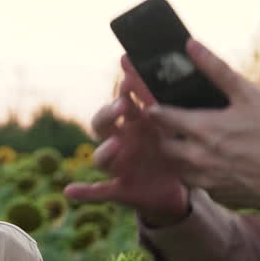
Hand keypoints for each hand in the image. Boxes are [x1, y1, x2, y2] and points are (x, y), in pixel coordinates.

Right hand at [64, 55, 190, 226]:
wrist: (175, 189)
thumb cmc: (173, 151)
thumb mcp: (175, 127)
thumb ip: (172, 105)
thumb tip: (188, 69)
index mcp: (134, 123)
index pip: (123, 99)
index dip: (124, 85)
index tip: (129, 68)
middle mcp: (120, 141)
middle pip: (102, 123)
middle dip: (109, 113)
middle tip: (123, 105)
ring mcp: (117, 165)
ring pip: (100, 156)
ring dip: (104, 150)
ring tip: (116, 144)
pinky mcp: (119, 189)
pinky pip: (98, 191)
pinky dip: (84, 191)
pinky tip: (70, 190)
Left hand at [146, 39, 259, 209]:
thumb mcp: (249, 94)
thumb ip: (216, 69)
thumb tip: (190, 45)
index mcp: (202, 130)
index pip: (160, 118)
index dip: (155, 109)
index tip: (154, 105)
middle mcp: (198, 158)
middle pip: (165, 147)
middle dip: (166, 136)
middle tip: (177, 126)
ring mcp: (209, 182)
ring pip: (181, 169)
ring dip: (183, 157)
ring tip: (199, 145)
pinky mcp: (222, 197)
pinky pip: (202, 186)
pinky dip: (204, 175)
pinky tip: (221, 165)